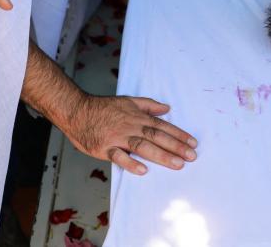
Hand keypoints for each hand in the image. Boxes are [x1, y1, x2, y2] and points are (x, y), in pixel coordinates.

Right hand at [63, 94, 197, 175]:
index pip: (162, 126)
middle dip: (176, 146)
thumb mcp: (128, 101)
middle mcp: (131, 127)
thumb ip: (148, 105)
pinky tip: (143, 170)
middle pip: (157, 136)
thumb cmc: (103, 107)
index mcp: (137, 117)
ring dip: (161, 155)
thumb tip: (167, 109)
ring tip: (177, 164)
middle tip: (192, 156)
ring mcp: (118, 138)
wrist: (77, 111)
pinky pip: (119, 156)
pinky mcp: (104, 148)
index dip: (179, 134)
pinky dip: (130, 163)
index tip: (193, 143)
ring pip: (143, 146)